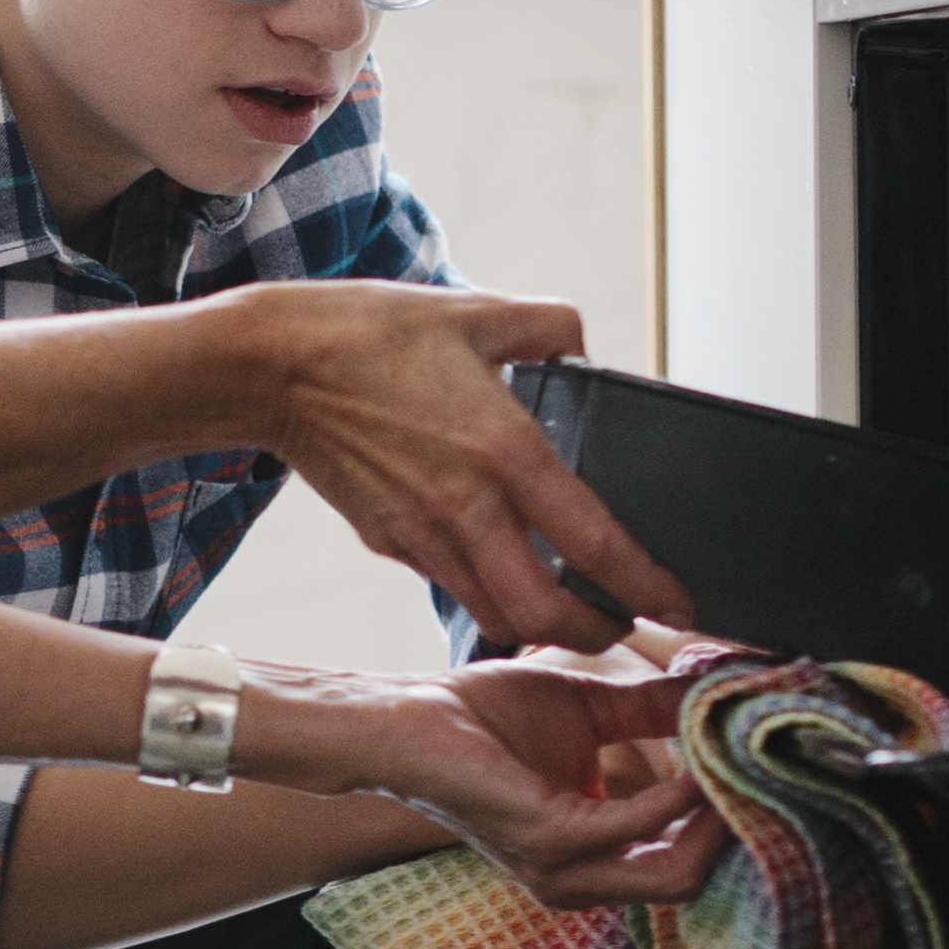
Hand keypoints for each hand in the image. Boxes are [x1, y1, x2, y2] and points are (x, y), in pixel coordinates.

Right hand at [216, 284, 689, 653]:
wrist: (270, 367)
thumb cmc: (367, 334)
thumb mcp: (477, 311)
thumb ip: (550, 328)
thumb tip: (583, 349)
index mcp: (503, 451)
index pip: (595, 545)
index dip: (647, 586)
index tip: (678, 603)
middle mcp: (466, 507)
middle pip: (544, 617)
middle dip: (595, 636)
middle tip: (624, 625)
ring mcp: (422, 534)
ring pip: (495, 617)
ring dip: (541, 627)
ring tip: (571, 611)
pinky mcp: (388, 541)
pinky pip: (452, 585)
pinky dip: (489, 595)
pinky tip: (505, 569)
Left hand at [240, 657, 721, 912]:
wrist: (410, 715)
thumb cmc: (484, 716)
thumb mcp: (593, 708)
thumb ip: (656, 709)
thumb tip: (722, 687)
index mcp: (594, 856)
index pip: (689, 861)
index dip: (734, 812)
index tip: (764, 756)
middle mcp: (582, 878)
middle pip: (696, 879)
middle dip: (741, 822)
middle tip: (765, 759)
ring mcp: (565, 868)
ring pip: (680, 871)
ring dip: (718, 811)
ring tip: (736, 753)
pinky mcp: (550, 841)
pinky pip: (640, 826)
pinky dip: (678, 792)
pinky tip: (692, 752)